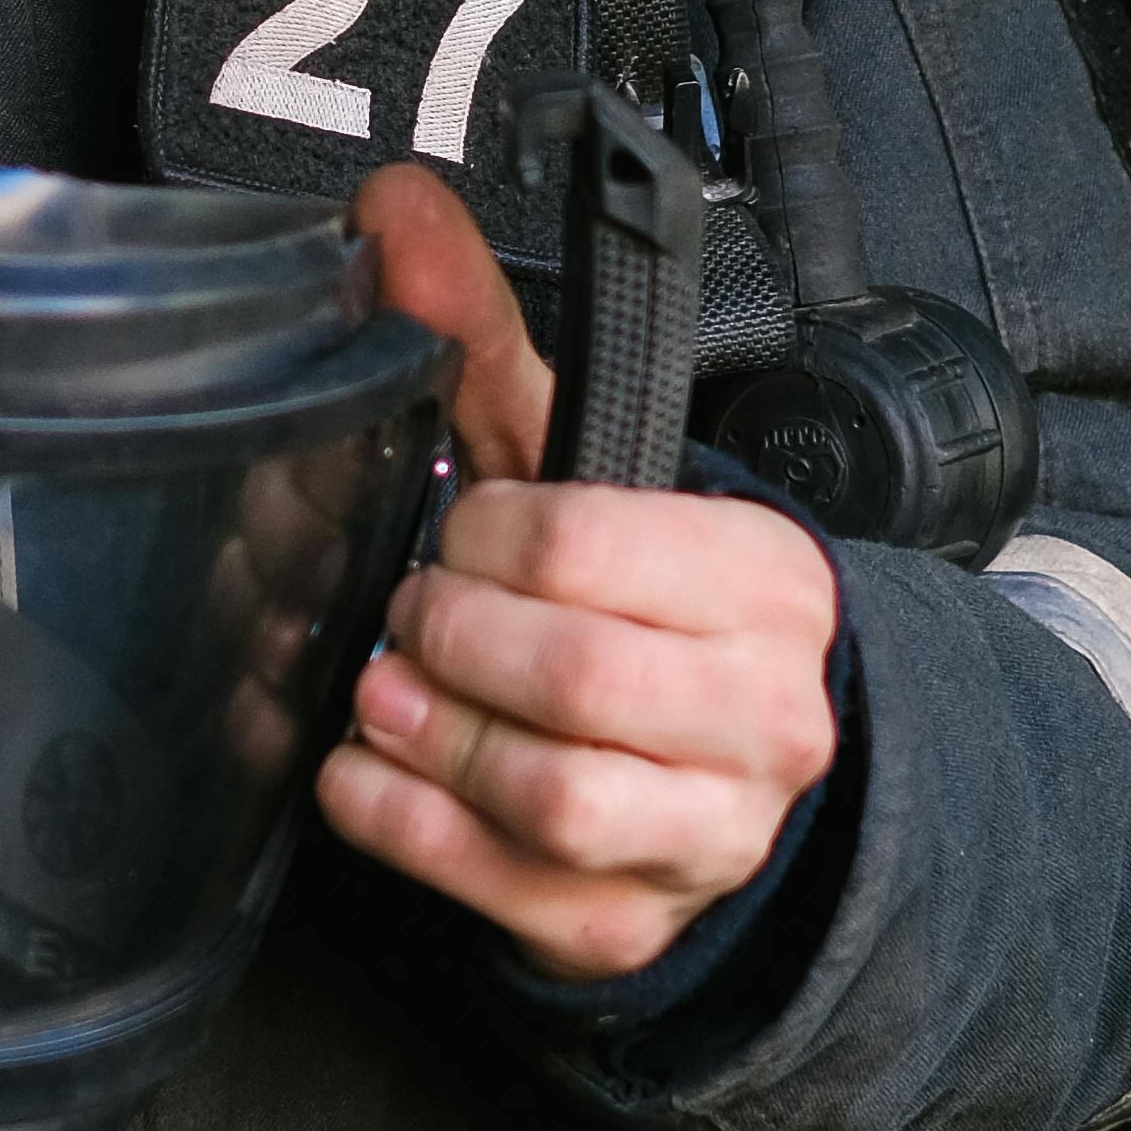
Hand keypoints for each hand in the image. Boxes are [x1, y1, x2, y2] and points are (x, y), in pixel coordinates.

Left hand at [313, 163, 840, 982]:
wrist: (716, 771)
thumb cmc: (636, 606)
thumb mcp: (573, 467)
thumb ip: (482, 339)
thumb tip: (393, 206)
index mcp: (765, 582)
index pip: (584, 542)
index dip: (483, 535)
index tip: (461, 533)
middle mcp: (761, 714)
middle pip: (566, 670)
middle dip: (451, 633)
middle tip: (417, 611)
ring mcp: (704, 833)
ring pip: (546, 791)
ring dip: (428, 732)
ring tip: (387, 688)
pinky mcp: (628, 924)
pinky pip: (500, 883)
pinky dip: (401, 823)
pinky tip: (366, 770)